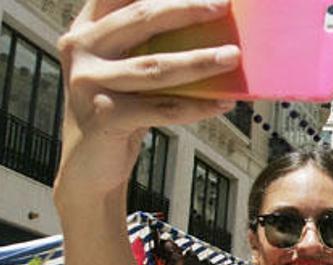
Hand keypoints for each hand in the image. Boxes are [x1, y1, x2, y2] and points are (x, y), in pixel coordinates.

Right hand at [54, 0, 239, 199]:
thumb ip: (151, 45)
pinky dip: (196, 107)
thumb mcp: (127, 69)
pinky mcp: (104, 115)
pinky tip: (223, 104)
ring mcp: (89, 82)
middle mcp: (81, 48)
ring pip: (156, 66)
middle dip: (187, 9)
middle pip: (142, 18)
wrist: (89, 162)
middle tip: (223, 6)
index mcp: (87, 28)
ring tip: (233, 56)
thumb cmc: (119, 107)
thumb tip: (212, 32)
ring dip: (200, 61)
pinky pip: (162, 108)